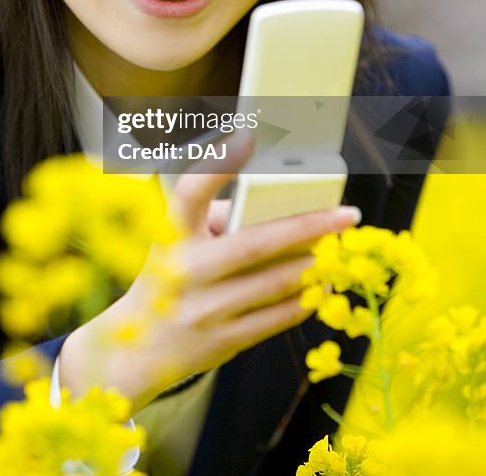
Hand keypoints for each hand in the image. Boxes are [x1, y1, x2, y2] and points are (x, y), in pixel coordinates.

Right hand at [60, 134, 359, 411]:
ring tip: (340, 248)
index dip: (217, 164)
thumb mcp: (177, 240)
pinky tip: (323, 283)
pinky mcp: (223, 341)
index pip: (190, 192)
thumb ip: (221, 220)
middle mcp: (185, 270)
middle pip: (255, 243)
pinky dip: (306, 298)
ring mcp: (205, 309)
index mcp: (170, 234)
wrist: (138, 349)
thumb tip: (284, 211)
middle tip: (346, 215)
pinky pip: (278, 317)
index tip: (247, 136)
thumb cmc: (169, 277)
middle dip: (308, 226)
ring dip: (315, 264)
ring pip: (276, 282)